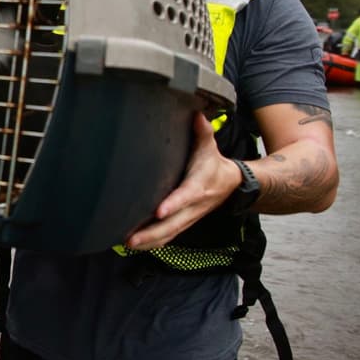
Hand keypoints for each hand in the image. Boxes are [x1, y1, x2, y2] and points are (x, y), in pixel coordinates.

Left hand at [124, 112, 242, 250]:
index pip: (187, 196)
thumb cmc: (212, 163)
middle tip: (130, 238)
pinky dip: (153, 243)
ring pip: (170, 234)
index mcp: (199, 185)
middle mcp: (194, 205)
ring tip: (127, 244)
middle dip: (152, 232)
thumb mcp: (209, 146)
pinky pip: (169, 236)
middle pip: (174, 223)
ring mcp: (189, 217)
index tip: (159, 211)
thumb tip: (196, 114)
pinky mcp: (184, 222)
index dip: (174, 204)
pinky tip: (135, 245)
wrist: (233, 184)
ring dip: (149, 241)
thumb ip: (202, 131)